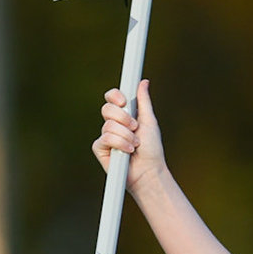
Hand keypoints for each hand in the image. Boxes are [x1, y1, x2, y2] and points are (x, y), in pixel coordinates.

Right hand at [95, 81, 166, 195]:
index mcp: (124, 116)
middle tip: (135, 127)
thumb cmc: (152, 149)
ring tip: (135, 145)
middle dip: (124, 118)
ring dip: (126, 135)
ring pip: (109, 125)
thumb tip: (143, 82)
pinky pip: (106, 138)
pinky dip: (120, 144)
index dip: (115, 96)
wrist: (149, 171)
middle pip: (107, 108)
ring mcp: (105, 136)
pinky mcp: (100, 148)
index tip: (124, 101)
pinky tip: (128, 152)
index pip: (112, 98)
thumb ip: (143, 102)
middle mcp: (113, 124)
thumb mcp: (149, 121)